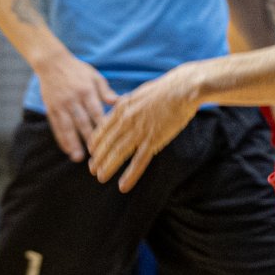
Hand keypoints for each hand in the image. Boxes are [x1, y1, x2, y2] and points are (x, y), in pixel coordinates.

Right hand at [34, 51, 117, 160]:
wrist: (52, 62)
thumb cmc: (78, 70)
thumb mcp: (95, 77)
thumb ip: (106, 92)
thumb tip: (121, 102)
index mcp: (86, 91)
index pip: (96, 111)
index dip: (102, 126)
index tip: (111, 139)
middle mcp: (72, 99)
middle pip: (82, 122)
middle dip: (89, 139)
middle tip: (97, 155)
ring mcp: (60, 105)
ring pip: (67, 127)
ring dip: (73, 143)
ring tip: (78, 158)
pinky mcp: (50, 108)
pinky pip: (56, 126)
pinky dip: (61, 139)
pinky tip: (67, 150)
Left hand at [86, 67, 202, 191]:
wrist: (183, 89)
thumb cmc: (166, 89)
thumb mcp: (138, 92)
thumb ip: (125, 101)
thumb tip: (115, 102)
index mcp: (123, 108)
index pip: (103, 128)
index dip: (96, 141)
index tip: (92, 150)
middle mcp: (127, 120)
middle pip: (107, 142)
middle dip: (98, 157)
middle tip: (92, 169)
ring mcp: (139, 131)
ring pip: (118, 153)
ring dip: (108, 166)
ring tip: (101, 177)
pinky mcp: (154, 140)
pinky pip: (139, 161)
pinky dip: (130, 174)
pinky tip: (123, 185)